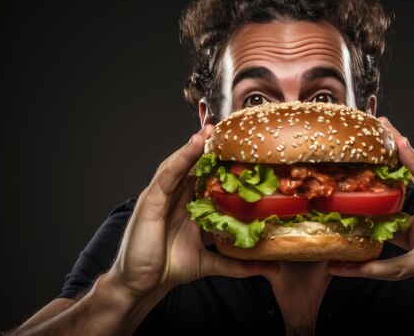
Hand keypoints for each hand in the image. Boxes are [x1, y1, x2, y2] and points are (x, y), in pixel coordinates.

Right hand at [107, 125, 279, 300]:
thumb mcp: (210, 262)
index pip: (208, 179)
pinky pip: (168, 175)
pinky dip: (181, 158)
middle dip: (211, 149)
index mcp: (189, 206)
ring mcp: (162, 196)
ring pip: (181, 165)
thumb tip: (273, 268)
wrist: (141, 284)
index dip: (223, 165)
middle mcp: (176, 197)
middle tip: (229, 131)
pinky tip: (194, 144)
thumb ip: (238, 264)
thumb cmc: (169, 268)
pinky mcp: (151, 200)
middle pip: (195, 167)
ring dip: (196, 146)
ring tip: (211, 130)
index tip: (243, 151)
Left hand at [328, 117, 413, 330]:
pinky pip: (395, 265)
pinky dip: (366, 268)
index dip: (405, 147)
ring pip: (409, 215)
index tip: (387, 125)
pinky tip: (342, 267)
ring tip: (348, 197)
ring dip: (376, 208)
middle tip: (381, 127)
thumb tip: (399, 195)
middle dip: (401, 151)